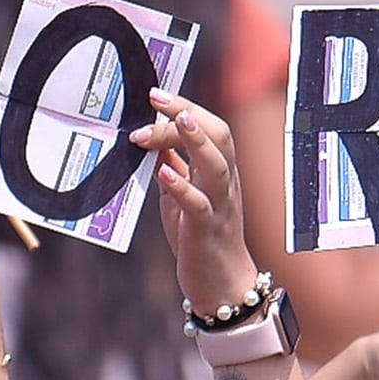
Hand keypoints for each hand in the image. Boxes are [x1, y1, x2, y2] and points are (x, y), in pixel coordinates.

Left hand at [132, 89, 263, 317]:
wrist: (220, 284)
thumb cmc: (198, 237)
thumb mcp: (180, 196)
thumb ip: (172, 167)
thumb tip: (153, 140)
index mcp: (220, 171)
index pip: (210, 127)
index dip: (185, 107)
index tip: (156, 95)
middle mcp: (225, 184)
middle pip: (219, 136)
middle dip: (189, 112)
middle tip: (157, 99)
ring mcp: (220, 206)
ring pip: (216, 166)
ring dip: (196, 141)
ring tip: (175, 120)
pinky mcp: (207, 230)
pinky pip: (199, 206)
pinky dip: (182, 187)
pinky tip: (164, 174)